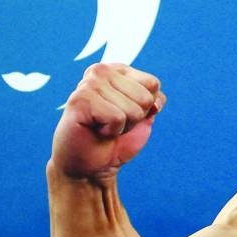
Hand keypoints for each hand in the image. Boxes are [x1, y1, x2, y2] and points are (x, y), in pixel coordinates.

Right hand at [51, 63, 165, 181]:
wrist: (91, 166)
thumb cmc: (116, 139)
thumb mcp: (144, 116)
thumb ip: (155, 100)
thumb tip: (156, 102)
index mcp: (118, 70)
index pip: (153, 84)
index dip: (145, 107)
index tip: (124, 114)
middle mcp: (101, 71)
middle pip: (145, 97)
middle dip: (134, 118)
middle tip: (112, 124)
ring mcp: (89, 83)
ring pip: (133, 109)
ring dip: (122, 126)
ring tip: (103, 127)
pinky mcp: (80, 100)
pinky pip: (117, 118)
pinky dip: (112, 131)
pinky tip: (96, 130)